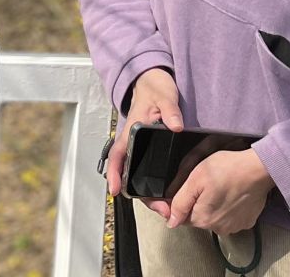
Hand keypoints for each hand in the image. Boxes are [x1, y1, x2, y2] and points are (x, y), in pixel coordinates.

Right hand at [106, 68, 185, 218]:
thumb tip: (176, 126)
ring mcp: (142, 147)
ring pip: (141, 175)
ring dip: (152, 193)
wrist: (154, 81)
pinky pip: (150, 170)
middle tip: (162, 208)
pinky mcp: (151, 149)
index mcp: (131, 131)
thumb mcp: (165, 96)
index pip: (117, 154)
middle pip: (130, 174)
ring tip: (169, 206)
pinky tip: (172, 192)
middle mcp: (133, 142)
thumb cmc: (155, 88)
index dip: (114, 173)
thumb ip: (170, 110)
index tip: (114, 190)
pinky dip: (158, 184)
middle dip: (142, 195)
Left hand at [167, 149, 274, 233]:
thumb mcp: (195, 179)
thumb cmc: (227, 169)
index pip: (182, 216)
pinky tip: (232, 193)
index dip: (179, 203)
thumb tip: (170, 221)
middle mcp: (218, 228)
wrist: (258, 169)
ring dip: (214, 205)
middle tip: (207, 182)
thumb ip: (180, 202)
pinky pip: (230, 216)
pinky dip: (229, 207)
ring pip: (215, 217)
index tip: (187, 188)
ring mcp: (234, 226)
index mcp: (202, 219)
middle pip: (199, 217)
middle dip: (198, 202)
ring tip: (221, 187)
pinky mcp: (246, 222)